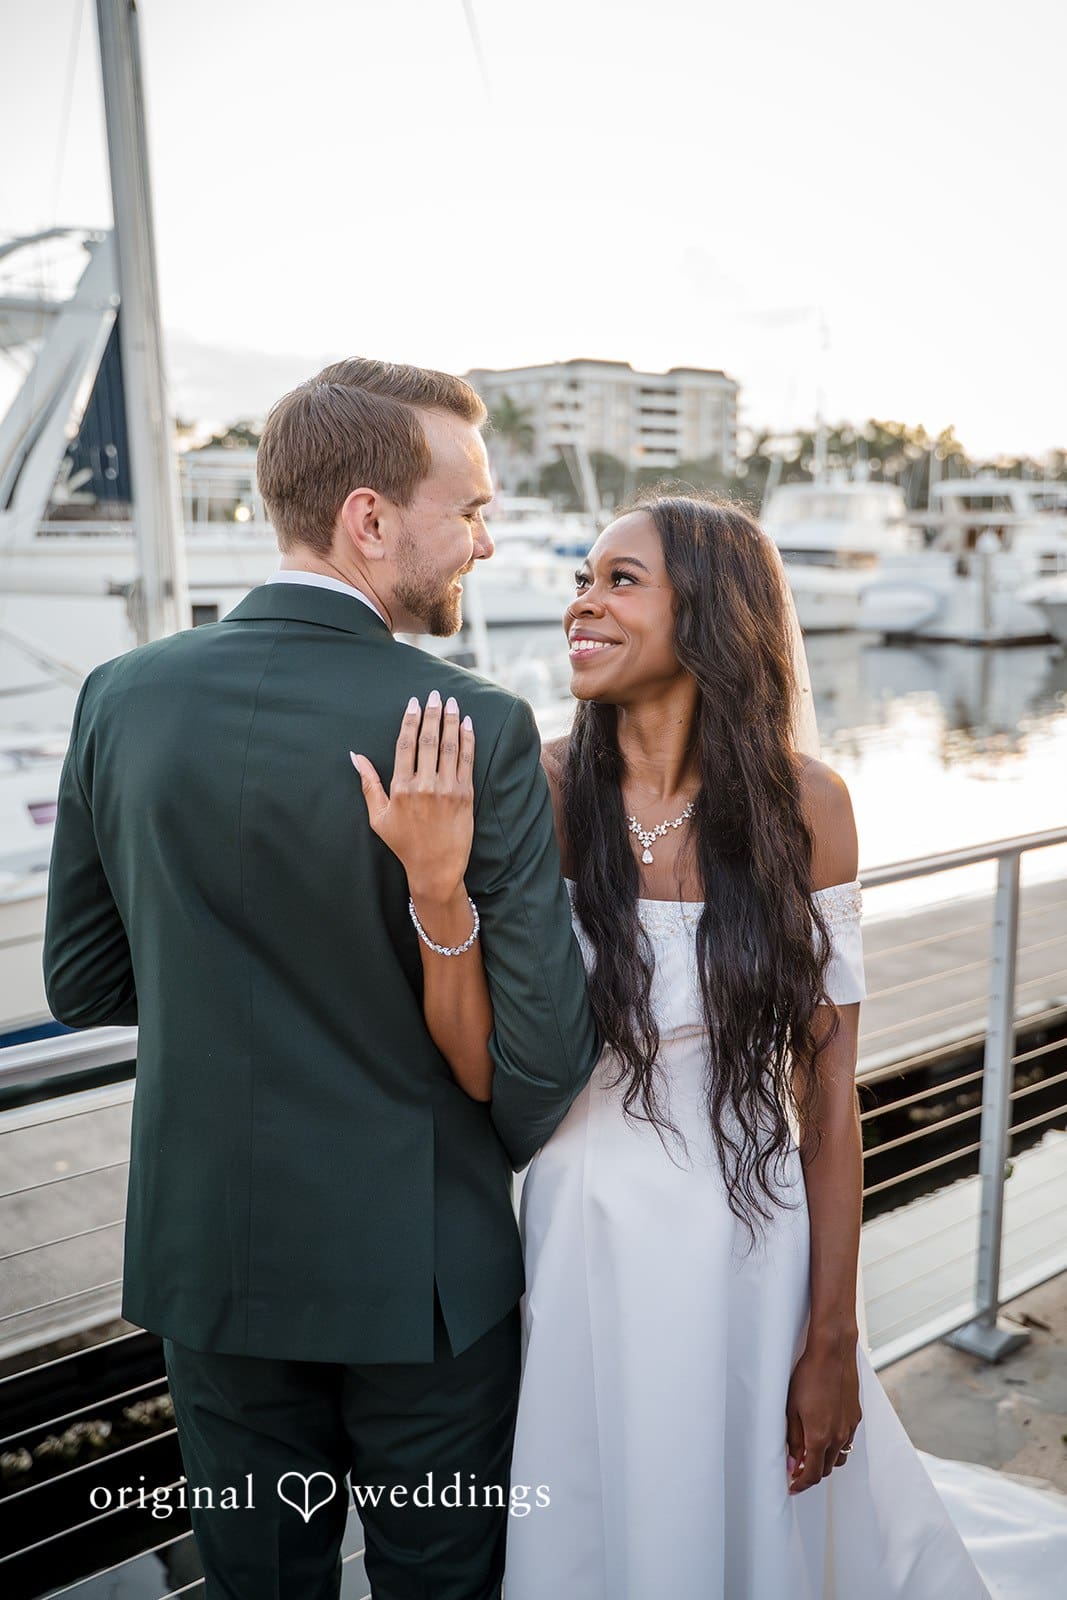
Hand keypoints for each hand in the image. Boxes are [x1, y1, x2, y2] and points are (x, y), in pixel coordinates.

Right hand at [350, 692, 474, 903]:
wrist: (436, 868)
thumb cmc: (404, 844)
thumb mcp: (379, 817)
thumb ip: (369, 784)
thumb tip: (354, 757)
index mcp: (401, 788)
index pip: (405, 744)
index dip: (410, 720)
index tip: (414, 703)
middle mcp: (424, 785)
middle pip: (428, 740)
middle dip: (433, 713)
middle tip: (436, 694)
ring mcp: (447, 789)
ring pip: (449, 746)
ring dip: (451, 720)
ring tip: (453, 703)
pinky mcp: (465, 795)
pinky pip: (467, 760)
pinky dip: (468, 740)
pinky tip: (468, 724)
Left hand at [785, 1337, 861, 1493]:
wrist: (832, 1354)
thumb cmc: (808, 1377)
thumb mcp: (791, 1408)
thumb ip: (792, 1438)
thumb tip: (792, 1461)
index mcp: (820, 1437)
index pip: (812, 1474)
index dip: (800, 1484)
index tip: (792, 1485)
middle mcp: (838, 1437)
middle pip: (826, 1469)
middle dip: (811, 1473)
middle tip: (796, 1468)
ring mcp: (849, 1427)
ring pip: (839, 1457)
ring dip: (825, 1461)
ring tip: (810, 1452)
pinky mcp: (855, 1417)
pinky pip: (846, 1441)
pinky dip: (835, 1446)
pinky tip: (824, 1434)